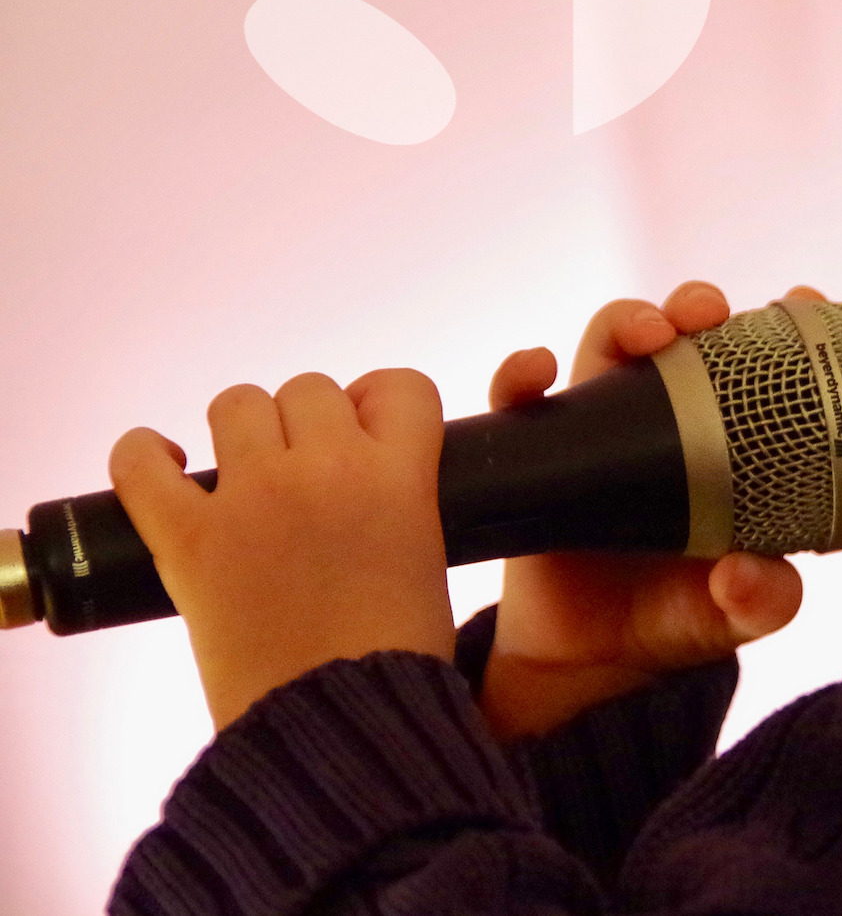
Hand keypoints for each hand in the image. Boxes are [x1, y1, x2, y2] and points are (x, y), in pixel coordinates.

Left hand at [109, 369, 453, 730]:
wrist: (342, 725)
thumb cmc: (395, 656)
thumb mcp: (428, 556)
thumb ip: (402, 501)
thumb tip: (366, 479)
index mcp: (401, 477)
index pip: (399, 387)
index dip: (380, 406)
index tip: (366, 434)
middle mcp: (328, 470)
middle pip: (311, 390)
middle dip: (309, 425)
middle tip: (307, 473)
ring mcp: (253, 498)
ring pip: (238, 404)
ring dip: (243, 431)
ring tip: (245, 474)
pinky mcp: (189, 537)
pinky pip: (142, 463)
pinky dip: (144, 455)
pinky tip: (164, 463)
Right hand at [477, 281, 808, 740]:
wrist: (594, 659)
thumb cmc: (679, 616)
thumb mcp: (737, 614)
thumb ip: (761, 600)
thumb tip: (748, 576)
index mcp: (728, 442)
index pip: (760, 365)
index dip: (783, 324)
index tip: (805, 299)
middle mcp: (667, 419)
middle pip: (681, 334)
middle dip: (695, 305)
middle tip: (710, 313)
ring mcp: (602, 428)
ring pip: (607, 344)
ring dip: (627, 319)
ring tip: (648, 333)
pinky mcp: (540, 450)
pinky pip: (519, 398)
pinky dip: (521, 372)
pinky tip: (537, 369)